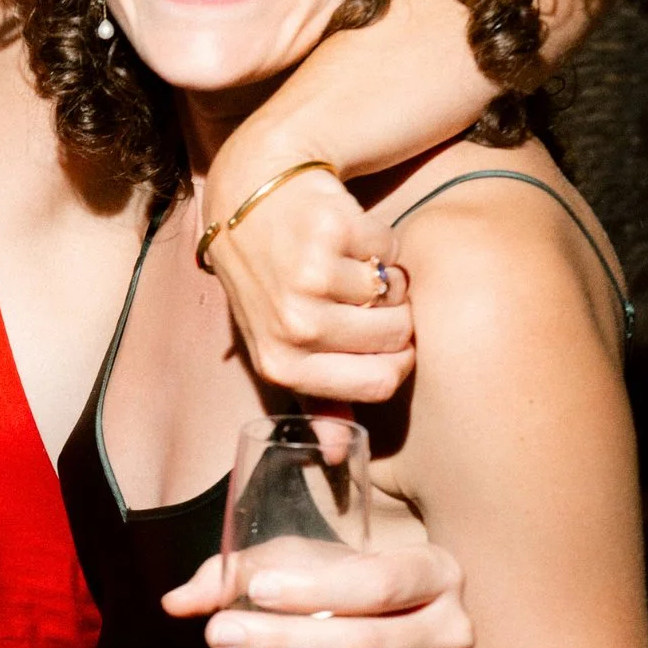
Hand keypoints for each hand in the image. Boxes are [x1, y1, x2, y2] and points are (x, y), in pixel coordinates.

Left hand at [165, 534, 471, 647]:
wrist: (406, 622)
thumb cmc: (351, 582)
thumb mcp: (306, 563)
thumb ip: (243, 575)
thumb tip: (177, 602)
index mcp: (433, 571)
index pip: (377, 582)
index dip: (317, 590)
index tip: (257, 591)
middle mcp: (450, 629)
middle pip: (363, 643)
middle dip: (284, 642)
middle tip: (218, 635)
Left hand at [198, 158, 413, 405]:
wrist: (249, 192)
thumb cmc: (268, 277)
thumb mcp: (280, 344)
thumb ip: (317, 400)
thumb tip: (338, 454)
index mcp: (282, 363)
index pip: (380, 383)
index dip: (397, 360)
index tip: (386, 339)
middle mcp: (293, 325)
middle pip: (395, 338)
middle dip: (395, 315)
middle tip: (362, 294)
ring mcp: (309, 276)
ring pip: (395, 293)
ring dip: (388, 276)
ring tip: (350, 264)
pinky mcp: (329, 230)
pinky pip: (390, 249)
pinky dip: (379, 239)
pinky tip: (344, 234)